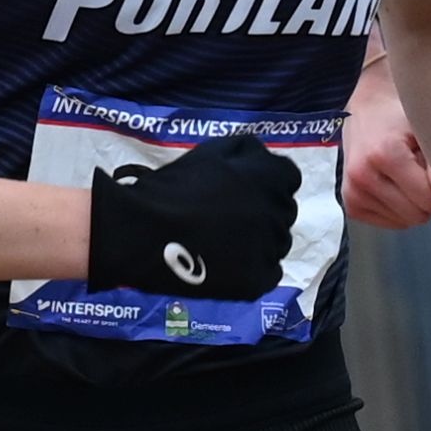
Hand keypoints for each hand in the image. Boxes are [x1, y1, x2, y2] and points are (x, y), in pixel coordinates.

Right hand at [83, 135, 305, 300]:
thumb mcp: (208, 153)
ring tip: (225, 243)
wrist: (141, 233)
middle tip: (231, 219)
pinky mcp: (256, 280)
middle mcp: (276, 210)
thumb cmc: (169, 188)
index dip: (270, 184)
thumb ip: (244, 150)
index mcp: (267, 177)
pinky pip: (269, 274)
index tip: (250, 192)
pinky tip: (229, 264)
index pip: (288, 178)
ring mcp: (268, 248)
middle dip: (265, 212)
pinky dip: (254, 270)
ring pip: (278, 244)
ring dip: (261, 241)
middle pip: (284, 212)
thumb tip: (262, 155)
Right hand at [338, 85, 430, 229]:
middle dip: (425, 196)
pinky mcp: (351, 206)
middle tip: (418, 170)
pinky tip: (391, 184)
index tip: (428, 165)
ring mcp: (353, 193)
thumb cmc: (402, 118)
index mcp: (383, 155)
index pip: (427, 199)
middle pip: (416, 215)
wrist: (368, 111)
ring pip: (405, 222)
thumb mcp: (425, 130)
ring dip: (411, 201)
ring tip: (402, 173)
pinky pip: (390, 222)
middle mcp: (362, 177)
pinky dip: (397, 208)